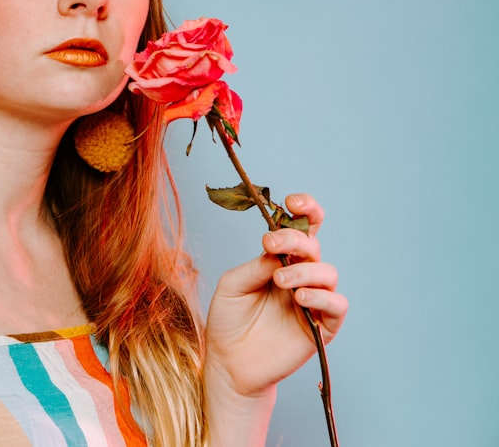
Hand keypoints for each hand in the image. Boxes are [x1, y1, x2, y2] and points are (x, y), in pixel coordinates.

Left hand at [204, 193, 347, 399]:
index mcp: (279, 261)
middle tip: (270, 245)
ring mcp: (312, 301)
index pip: (302, 229)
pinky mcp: (322, 327)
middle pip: (313, 246)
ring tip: (280, 281)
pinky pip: (337, 305)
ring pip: (327, 272)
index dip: (306, 210)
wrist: (228, 363)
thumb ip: (255, 266)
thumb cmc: (228, 321)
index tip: (292, 201)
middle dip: (294, 239)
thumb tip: (277, 249)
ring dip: (305, 270)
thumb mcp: (232, 286)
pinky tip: (300, 297)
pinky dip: (322, 296)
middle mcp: (300, 277)